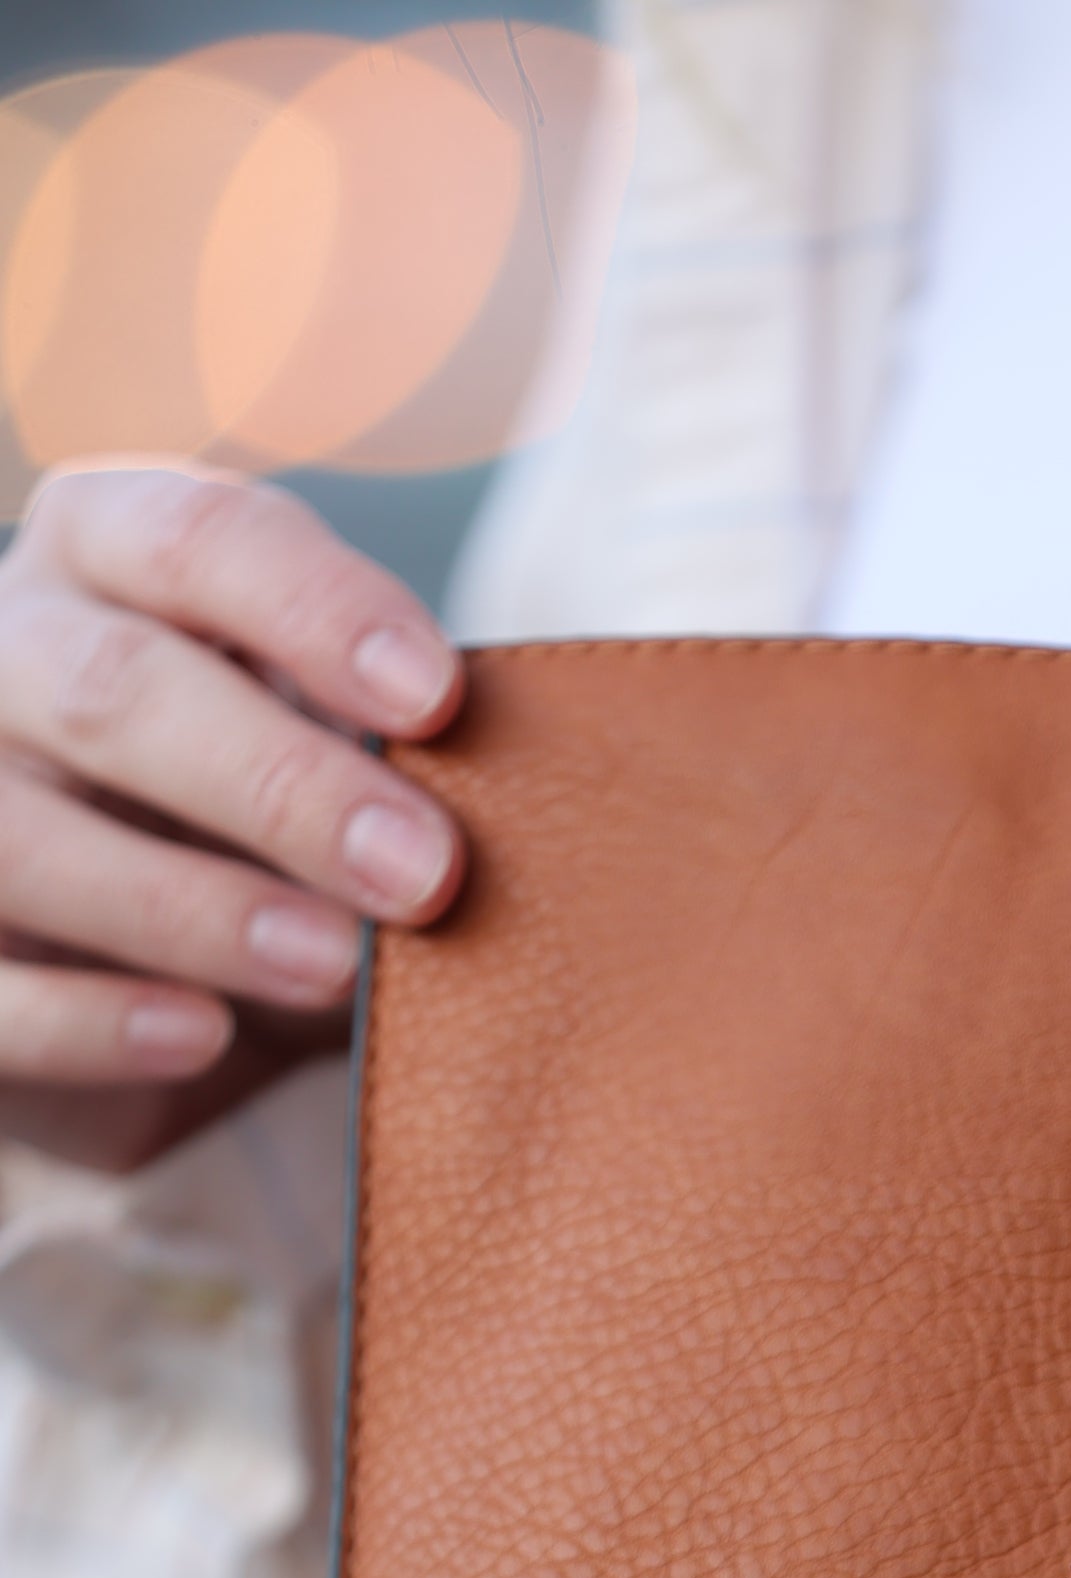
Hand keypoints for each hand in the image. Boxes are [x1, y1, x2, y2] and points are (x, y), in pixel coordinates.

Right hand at [0, 466, 467, 1174]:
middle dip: (280, 784)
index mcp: (105, 551)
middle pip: (115, 689)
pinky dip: (92, 1019)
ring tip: (332, 968)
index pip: (198, 541)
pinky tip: (202, 1036)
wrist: (105, 932)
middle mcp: (3, 650)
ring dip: (191, 906)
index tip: (437, 699)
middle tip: (426, 874)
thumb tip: (513, 801)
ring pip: (24, 838)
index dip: (317, 613)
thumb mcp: (308, 725)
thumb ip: (377, 730)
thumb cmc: (245, 795)